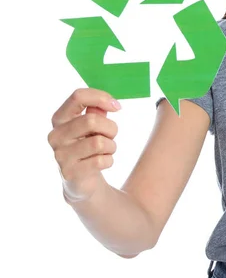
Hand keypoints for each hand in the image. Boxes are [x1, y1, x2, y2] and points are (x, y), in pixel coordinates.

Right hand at [48, 88, 120, 202]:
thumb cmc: (88, 147)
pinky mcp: (70, 172)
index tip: (117, 106)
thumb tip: (110, 103)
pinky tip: (102, 163)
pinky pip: (101, 161)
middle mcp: (56, 136)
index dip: (100, 98)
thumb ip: (97, 111)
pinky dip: (109, 160)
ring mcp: (61, 155)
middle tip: (111, 136)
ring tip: (106, 151)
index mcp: (60, 119)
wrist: (82, 180)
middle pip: (91, 120)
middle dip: (110, 128)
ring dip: (111, 146)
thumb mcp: (92, 126)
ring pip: (99, 142)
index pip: (77, 97)